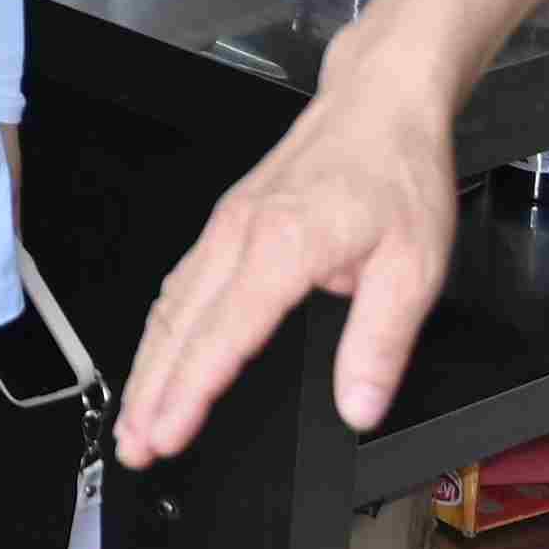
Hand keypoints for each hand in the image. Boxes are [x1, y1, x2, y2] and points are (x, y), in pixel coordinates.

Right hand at [118, 54, 462, 464]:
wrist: (382, 101)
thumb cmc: (398, 173)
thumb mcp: (413, 267)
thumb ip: (379, 343)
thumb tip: (358, 406)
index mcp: (282, 247)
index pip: (221, 337)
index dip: (189, 394)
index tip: (166, 436)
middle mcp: (241, 235)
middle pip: (178, 328)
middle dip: (150, 394)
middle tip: (135, 447)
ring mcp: (228, 226)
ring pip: (169, 307)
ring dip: (147, 366)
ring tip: (135, 418)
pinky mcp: (228, 221)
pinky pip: (180, 283)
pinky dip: (160, 329)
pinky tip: (156, 353)